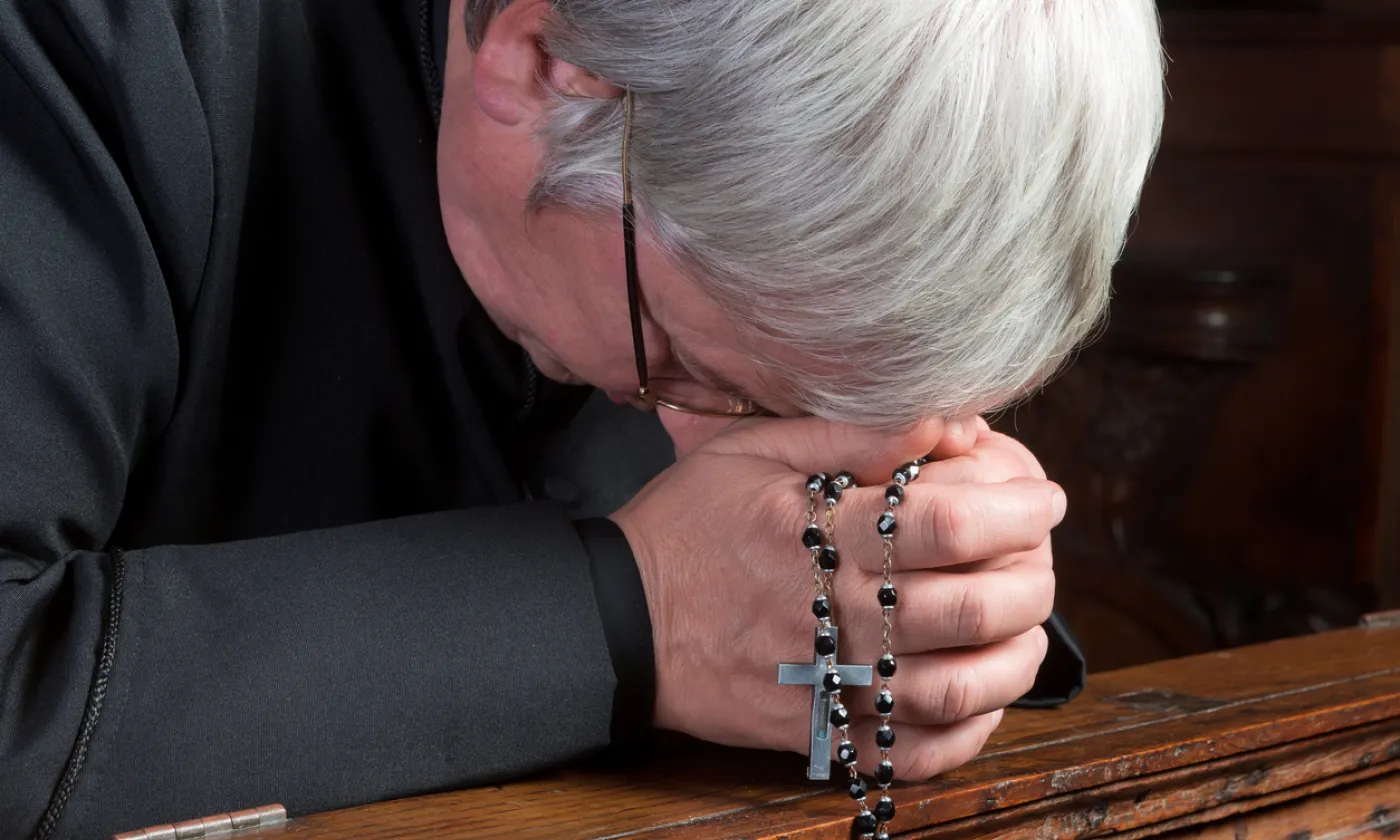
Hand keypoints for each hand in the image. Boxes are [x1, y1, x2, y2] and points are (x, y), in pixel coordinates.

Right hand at [610, 415, 1062, 779]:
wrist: (619, 620)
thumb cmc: (689, 524)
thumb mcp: (753, 450)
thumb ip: (853, 433)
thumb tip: (949, 423)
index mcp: (816, 536)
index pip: (947, 523)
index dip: (1015, 507)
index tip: (1043, 495)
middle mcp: (829, 615)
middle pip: (968, 608)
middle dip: (1034, 579)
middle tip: (1045, 555)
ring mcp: (824, 684)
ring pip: (956, 689)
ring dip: (1017, 657)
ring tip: (1032, 623)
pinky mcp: (816, 733)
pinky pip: (912, 753)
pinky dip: (969, 731)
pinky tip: (986, 695)